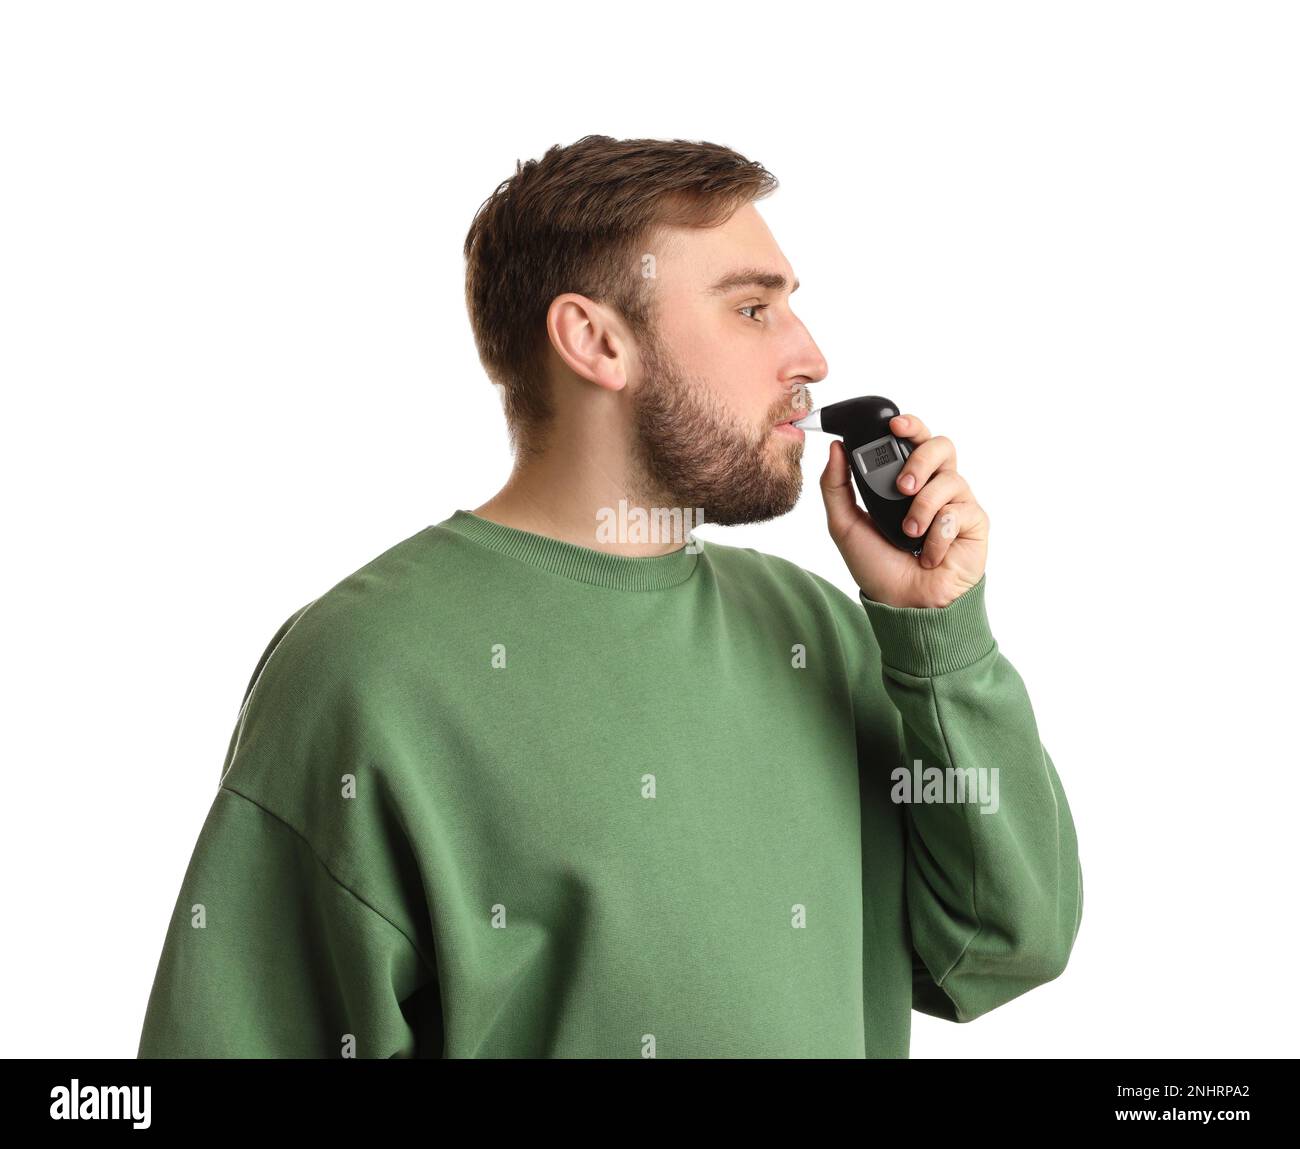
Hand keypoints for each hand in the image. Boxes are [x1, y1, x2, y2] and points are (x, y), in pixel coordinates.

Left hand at [818, 413, 988, 608]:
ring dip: (923, 506)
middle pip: (941, 445)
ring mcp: (956, 503)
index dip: (910, 425)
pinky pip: (958, 513)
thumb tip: (836, 448)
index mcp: (907, 480)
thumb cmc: (878, 566)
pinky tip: (929, 554)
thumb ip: (836, 485)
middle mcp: (935, 486)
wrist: (903, 603)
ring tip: (909, 531)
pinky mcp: (974, 523)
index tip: (894, 425)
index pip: (914, 439)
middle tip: (902, 486)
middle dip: (920, 459)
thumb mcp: (844, 524)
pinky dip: (936, 536)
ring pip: (950, 478)